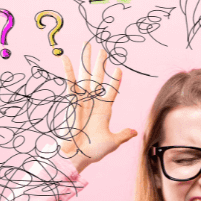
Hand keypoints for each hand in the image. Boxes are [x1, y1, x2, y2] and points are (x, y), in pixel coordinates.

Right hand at [60, 43, 137, 172]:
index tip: (118, 69)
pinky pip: (69, 83)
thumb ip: (122, 135)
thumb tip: (135, 131)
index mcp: (104, 111)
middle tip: (102, 49)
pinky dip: (67, 70)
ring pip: (84, 75)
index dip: (114, 81)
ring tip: (87, 44)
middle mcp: (92, 102)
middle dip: (99, 64)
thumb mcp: (112, 142)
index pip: (111, 91)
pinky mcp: (71, 101)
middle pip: (97, 78)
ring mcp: (82, 100)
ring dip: (85, 60)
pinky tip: (65, 57)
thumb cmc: (92, 151)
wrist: (76, 156)